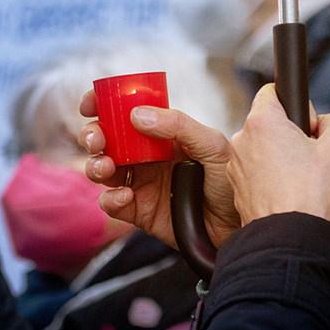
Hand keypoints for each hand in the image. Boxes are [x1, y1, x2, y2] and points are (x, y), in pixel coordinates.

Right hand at [78, 90, 239, 250]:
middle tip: (97, 139)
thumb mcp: (213, 145)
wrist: (241, 225)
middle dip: (92, 136)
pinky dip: (111, 199)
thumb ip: (178, 126)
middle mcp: (147, 157)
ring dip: (96, 166)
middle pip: (106, 141)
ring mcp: (141, 184)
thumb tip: (136, 115)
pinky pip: (112, 204)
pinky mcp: (139, 212)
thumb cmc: (233, 181)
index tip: (89, 105)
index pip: (126, 113)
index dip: (102, 106)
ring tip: (107, 168)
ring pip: (103, 171)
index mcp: (162, 134)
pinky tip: (126, 197)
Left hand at [227, 84, 329, 224]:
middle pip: (268, 122)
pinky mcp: (235, 186)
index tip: (307, 124)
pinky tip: (286, 191)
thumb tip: (325, 123)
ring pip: (261, 147)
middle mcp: (242, 138)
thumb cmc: (309, 196)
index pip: (272, 91)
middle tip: (309, 156)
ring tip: (298, 179)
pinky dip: (268, 175)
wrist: (288, 238)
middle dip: (289, 133)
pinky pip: (254, 169)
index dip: (294, 103)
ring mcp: (235, 163)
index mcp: (263, 122)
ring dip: (278, 156)